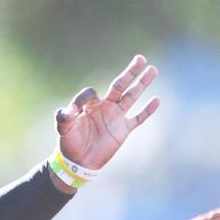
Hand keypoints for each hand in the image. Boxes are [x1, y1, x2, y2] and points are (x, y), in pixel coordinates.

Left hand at [55, 54, 159, 170]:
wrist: (78, 162)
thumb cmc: (68, 143)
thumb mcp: (63, 129)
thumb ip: (63, 117)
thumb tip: (69, 109)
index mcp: (89, 104)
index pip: (91, 92)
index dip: (85, 98)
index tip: (77, 110)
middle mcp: (104, 107)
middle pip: (120, 85)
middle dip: (130, 72)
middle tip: (141, 58)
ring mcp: (115, 117)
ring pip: (132, 97)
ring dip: (142, 84)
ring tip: (152, 69)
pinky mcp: (123, 130)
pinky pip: (138, 118)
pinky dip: (147, 110)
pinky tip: (157, 99)